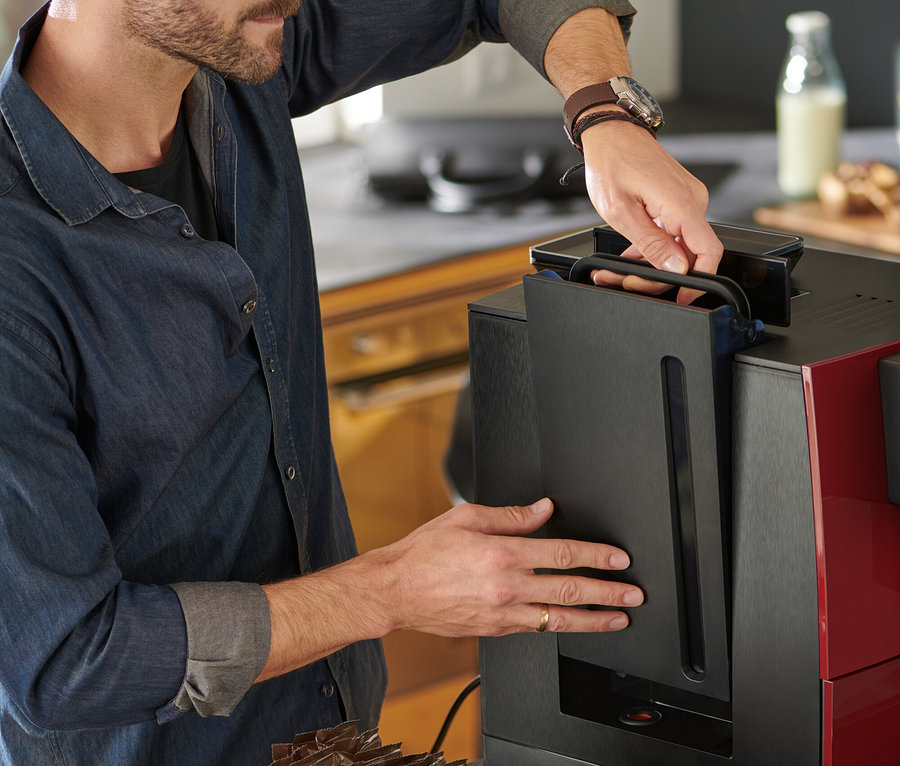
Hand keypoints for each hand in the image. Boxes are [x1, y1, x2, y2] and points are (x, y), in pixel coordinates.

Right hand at [365, 497, 642, 635]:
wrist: (395, 590)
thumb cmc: (423, 553)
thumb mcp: (466, 518)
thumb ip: (511, 516)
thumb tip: (543, 510)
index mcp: (502, 554)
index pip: (562, 554)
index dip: (597, 556)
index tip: (618, 559)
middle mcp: (506, 586)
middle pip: (569, 590)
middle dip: (607, 593)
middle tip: (633, 595)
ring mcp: (501, 613)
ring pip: (558, 619)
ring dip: (593, 619)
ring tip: (618, 619)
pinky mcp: (493, 630)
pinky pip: (534, 629)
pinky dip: (559, 628)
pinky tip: (574, 625)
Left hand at [580, 119, 723, 303]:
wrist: (612, 132)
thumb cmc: (612, 162)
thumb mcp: (622, 211)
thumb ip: (651, 243)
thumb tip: (676, 268)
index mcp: (682, 203)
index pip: (708, 251)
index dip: (699, 280)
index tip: (683, 296)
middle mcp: (692, 202)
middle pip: (688, 255)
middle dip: (657, 275)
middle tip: (626, 280)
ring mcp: (686, 201)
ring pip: (677, 247)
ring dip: (650, 264)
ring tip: (617, 271)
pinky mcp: (677, 202)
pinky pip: (672, 234)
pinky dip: (652, 248)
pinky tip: (629, 254)